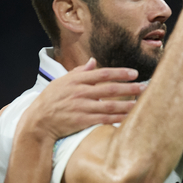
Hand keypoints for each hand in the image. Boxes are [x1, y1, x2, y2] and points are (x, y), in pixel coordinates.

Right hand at [21, 58, 144, 140]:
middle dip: (129, 88)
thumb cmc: (51, 100)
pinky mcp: (82, 121)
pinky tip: (129, 117)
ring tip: (141, 103)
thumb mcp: (61, 81)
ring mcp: (81, 107)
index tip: (134, 73)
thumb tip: (93, 61)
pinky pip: (104, 119)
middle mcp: (80, 92)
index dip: (120, 73)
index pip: (103, 73)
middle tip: (144, 87)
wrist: (38, 122)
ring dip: (127, 104)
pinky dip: (118, 118)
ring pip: (110, 105)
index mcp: (76, 80)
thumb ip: (79, 72)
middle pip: (110, 89)